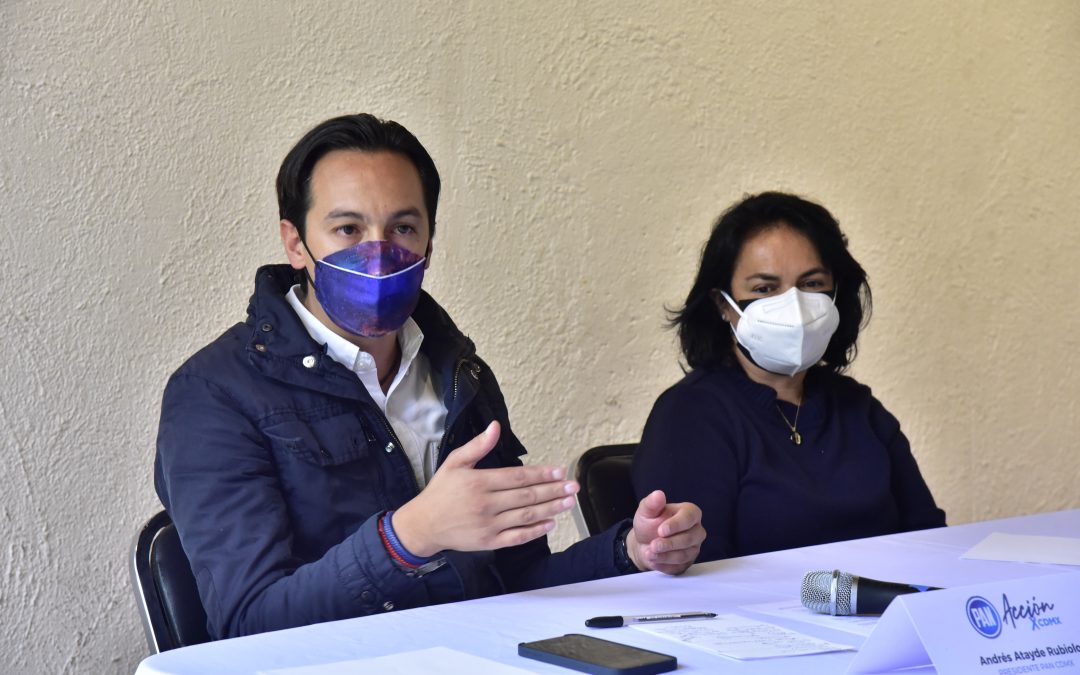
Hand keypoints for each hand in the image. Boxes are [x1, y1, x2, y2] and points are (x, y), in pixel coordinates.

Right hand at [392, 421, 578, 556]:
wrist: (424, 525)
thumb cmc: (440, 491)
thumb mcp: (455, 463)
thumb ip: (478, 446)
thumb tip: (496, 426)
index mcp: (479, 482)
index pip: (518, 477)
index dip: (541, 474)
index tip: (560, 471)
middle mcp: (486, 504)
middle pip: (527, 497)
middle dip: (553, 491)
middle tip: (573, 486)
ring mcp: (489, 525)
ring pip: (526, 517)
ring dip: (551, 509)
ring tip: (569, 502)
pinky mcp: (489, 542)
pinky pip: (517, 537)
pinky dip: (535, 531)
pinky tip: (550, 524)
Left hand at [625, 490, 704, 574]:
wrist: (644, 543)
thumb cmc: (649, 524)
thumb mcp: (646, 512)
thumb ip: (651, 503)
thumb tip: (659, 494)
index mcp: (690, 513)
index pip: (690, 517)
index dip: (676, 524)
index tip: (660, 530)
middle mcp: (696, 530)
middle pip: (689, 538)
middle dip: (669, 544)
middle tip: (653, 545)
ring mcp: (694, 548)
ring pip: (685, 555)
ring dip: (665, 556)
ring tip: (649, 554)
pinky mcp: (688, 562)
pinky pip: (679, 567)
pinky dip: (665, 565)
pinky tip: (654, 561)